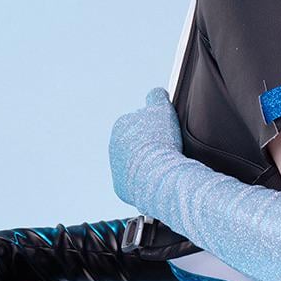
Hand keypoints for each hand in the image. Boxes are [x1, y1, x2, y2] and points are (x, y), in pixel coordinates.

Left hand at [109, 86, 182, 209]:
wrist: (156, 175)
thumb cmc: (160, 141)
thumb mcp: (161, 110)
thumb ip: (157, 97)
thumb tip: (158, 92)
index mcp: (121, 125)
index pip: (140, 123)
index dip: (155, 128)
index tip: (165, 134)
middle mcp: (114, 146)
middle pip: (136, 144)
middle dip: (149, 146)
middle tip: (166, 151)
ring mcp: (115, 168)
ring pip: (135, 163)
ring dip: (147, 164)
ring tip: (162, 166)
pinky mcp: (120, 187)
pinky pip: (135, 183)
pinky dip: (145, 181)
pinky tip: (157, 179)